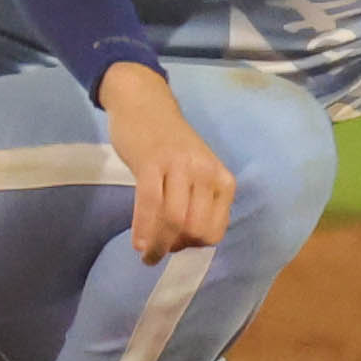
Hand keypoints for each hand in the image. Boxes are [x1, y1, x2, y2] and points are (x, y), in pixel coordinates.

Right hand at [99, 63, 236, 263]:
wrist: (146, 105)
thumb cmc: (170, 144)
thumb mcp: (197, 173)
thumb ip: (198, 202)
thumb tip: (186, 242)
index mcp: (222, 180)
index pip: (216, 229)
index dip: (196, 245)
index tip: (178, 247)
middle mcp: (206, 173)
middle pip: (196, 228)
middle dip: (177, 247)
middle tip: (159, 250)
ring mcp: (180, 167)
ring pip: (174, 220)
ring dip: (159, 245)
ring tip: (147, 254)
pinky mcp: (152, 163)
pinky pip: (149, 205)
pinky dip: (143, 229)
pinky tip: (138, 243)